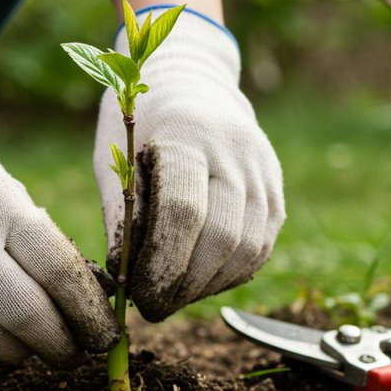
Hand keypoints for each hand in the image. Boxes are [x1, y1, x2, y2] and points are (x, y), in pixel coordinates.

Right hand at [0, 69, 117, 364]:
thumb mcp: (4, 194)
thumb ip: (40, 246)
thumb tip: (90, 309)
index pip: (59, 272)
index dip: (88, 313)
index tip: (101, 335)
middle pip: (25, 315)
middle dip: (58, 345)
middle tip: (69, 354)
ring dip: (15, 353)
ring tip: (23, 345)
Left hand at [94, 9, 284, 321]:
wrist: (192, 82)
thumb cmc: (141, 125)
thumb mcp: (115, 160)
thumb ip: (121, 217)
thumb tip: (123, 284)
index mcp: (187, 134)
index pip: (184, 212)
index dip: (161, 265)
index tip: (139, 296)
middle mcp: (235, 150)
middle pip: (222, 236)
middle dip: (185, 284)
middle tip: (154, 308)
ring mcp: (262, 168)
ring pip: (248, 248)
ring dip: (209, 286)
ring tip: (173, 298)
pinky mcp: (275, 187)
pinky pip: (261, 245)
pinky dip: (230, 274)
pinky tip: (199, 282)